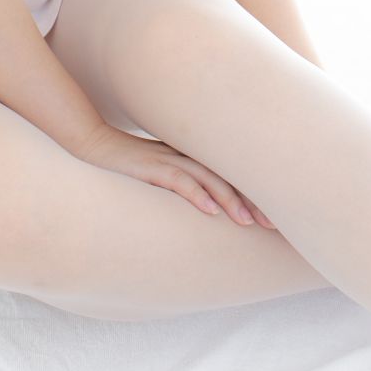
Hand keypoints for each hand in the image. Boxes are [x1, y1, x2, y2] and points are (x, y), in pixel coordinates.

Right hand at [73, 121, 275, 227]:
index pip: (234, 174)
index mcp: (195, 156)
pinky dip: (196, 194)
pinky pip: (178, 179)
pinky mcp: (151, 166)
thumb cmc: (132, 165)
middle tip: (274, 225)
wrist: (94, 145)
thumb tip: (211, 211)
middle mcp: (188, 154)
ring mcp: (170, 159)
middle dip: (254, 200)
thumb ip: (188, 183)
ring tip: (247, 223)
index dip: (257, 195)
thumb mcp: (165, 172)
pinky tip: (210, 211)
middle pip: (229, 176)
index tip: (276, 219)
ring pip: (209, 177)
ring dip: (230, 200)